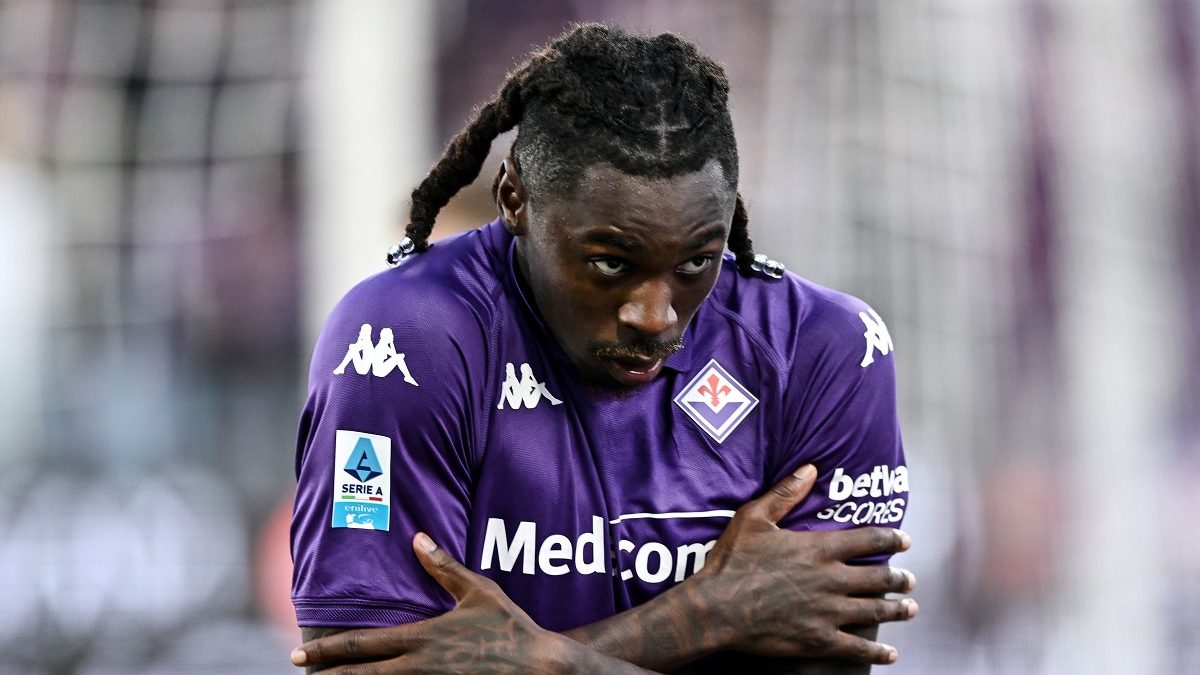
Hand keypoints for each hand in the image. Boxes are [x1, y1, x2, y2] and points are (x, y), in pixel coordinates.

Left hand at [290, 533, 580, 673]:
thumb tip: (418, 537)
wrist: (539, 667)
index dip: (327, 651)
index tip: (298, 653)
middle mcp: (420, 667)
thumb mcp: (479, 591)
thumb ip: (444, 566)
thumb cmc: (509, 626)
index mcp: (423, 638)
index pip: (363, 646)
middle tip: (298, 672)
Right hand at [691, 464, 917, 663]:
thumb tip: (811, 468)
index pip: (868, 540)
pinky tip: (892, 653)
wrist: (717, 608)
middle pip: (879, 578)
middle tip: (911, 580)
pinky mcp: (819, 640)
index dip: (891, 538)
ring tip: (909, 608)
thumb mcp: (754, 518)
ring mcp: (828, 612)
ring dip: (897, 610)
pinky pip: (858, 647)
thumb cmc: (732, 561)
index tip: (905, 540)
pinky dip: (879, 652)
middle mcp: (832, 580)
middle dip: (900, 579)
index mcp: (819, 549)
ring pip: (875, 611)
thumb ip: (786, 493)